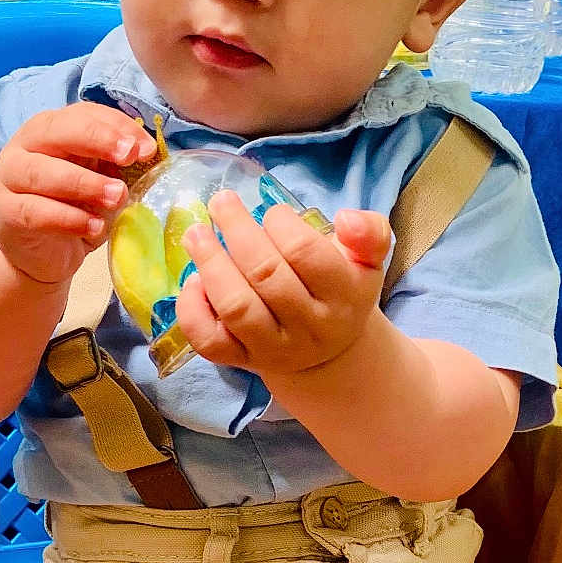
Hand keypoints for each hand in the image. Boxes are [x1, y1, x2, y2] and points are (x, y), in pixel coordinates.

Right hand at [0, 105, 156, 286]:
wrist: (39, 254)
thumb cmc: (72, 208)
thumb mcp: (98, 180)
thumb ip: (116, 163)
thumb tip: (146, 151)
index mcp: (49, 129)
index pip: (81, 114)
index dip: (115, 126)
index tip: (145, 147)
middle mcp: (24, 146)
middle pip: (55, 130)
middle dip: (96, 139)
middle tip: (129, 156)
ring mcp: (8, 178)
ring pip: (41, 172)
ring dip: (84, 183)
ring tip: (117, 197)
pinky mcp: (5, 213)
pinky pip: (35, 211)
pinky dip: (68, 219)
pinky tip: (94, 227)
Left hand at [174, 192, 391, 377]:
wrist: (328, 352)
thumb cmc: (340, 291)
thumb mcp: (367, 261)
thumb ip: (369, 233)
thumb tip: (346, 219)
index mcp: (344, 297)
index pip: (305, 253)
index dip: (280, 223)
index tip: (272, 213)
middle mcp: (309, 328)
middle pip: (265, 275)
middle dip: (237, 231)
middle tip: (222, 202)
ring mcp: (273, 349)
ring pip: (236, 308)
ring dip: (210, 264)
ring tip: (196, 233)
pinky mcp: (241, 361)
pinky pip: (209, 341)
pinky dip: (192, 309)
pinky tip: (194, 280)